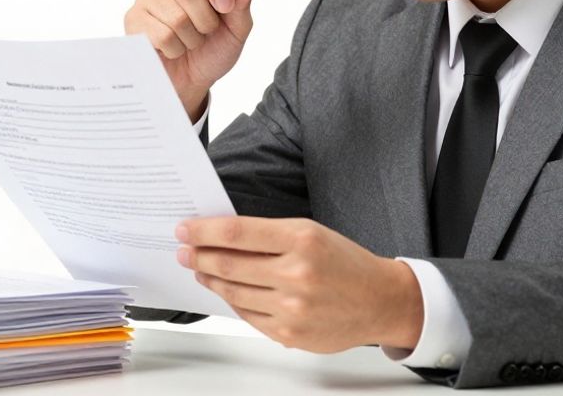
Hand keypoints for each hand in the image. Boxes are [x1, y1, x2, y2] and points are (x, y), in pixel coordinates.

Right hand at [123, 0, 259, 117]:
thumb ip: (242, 5)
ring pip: (175, 16)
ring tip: (188, 42)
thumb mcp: (236, 30)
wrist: (190, 81)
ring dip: (190, 39)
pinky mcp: (134, 19)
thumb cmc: (212, 51)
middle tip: (206, 32)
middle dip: (205, 20)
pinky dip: (174, 49)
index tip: (226, 6)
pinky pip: (161, 34)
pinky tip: (171, 48)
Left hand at [175, 216, 423, 353]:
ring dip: (210, 280)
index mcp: (302, 239)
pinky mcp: (289, 333)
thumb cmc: (345, 262)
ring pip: (233, 292)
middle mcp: (296, 273)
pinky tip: (227, 291)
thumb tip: (221, 236)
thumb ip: (269, 235)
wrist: (379, 300)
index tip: (185, 230)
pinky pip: (247, 315)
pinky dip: (232, 302)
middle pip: (229, 264)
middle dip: (199, 256)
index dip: (204, 231)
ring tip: (200, 270)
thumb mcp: (311, 233)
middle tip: (184, 251)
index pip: (238, 232)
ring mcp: (292, 307)